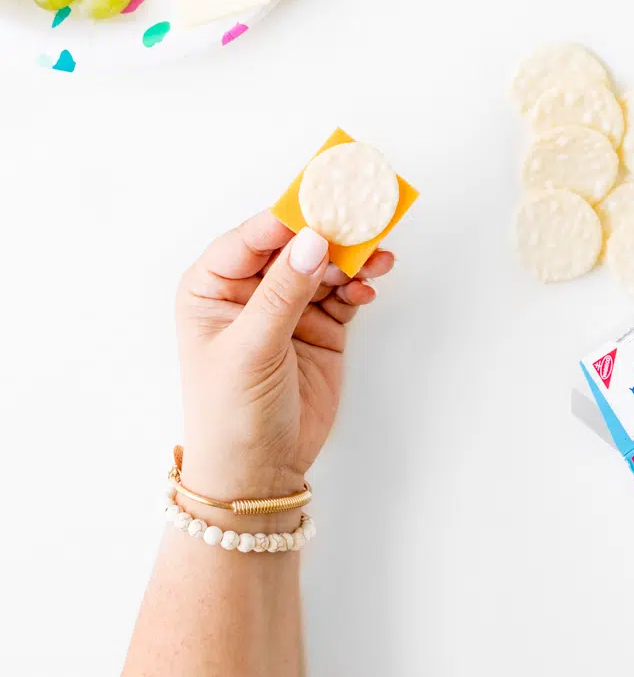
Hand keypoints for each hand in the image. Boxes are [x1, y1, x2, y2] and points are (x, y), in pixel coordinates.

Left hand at [175, 213, 393, 507]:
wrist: (258, 477)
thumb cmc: (230, 415)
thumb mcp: (251, 350)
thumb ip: (283, 292)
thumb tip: (313, 239)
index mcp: (212, 285)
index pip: (252, 236)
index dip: (288, 216)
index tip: (325, 201)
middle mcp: (249, 288)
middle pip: (294, 242)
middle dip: (329, 231)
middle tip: (364, 216)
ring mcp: (287, 306)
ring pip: (324, 262)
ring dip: (351, 257)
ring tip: (376, 257)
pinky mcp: (319, 325)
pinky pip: (343, 289)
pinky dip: (359, 283)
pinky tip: (369, 285)